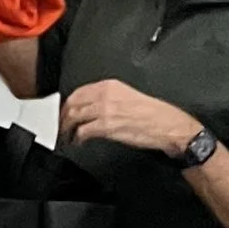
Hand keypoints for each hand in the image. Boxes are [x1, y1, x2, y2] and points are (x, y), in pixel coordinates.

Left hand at [61, 79, 199, 157]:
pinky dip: (77, 139)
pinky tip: (78, 143)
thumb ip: (110, 98)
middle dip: (63, 117)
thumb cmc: (154, 114)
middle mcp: (104, 95)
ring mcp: (104, 110)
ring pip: (74, 118)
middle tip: (61, 127)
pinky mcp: (106, 127)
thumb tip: (95, 107)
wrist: (167, 125)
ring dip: (67, 129)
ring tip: (67, 137)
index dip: (69, 104)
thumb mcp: (129, 96)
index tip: (66, 112)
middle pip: (73, 104)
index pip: (79, 92)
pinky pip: (82, 132)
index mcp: (110, 85)